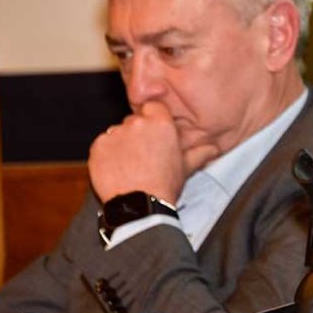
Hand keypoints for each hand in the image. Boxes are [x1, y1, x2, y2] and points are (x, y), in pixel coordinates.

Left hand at [88, 101, 212, 202]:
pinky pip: (103, 144)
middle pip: (135, 120)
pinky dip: (107, 153)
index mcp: (161, 124)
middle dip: (139, 132)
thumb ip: (200, 153)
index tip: (156, 133)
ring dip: (123, 143)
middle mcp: (137, 124)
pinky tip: (118, 168)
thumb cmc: (164, 185)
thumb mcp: (186, 167)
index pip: (154, 107)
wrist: (139, 205)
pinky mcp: (98, 146)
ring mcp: (115, 134)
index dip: (154, 119)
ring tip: (131, 164)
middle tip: (145, 153)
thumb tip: (214, 149)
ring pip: (118, 132)